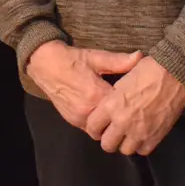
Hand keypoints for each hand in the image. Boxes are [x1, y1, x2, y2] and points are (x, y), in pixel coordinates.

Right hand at [25, 40, 143, 128]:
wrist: (44, 65)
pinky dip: (98, 125)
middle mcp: (88, 111)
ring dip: (110, 123)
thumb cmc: (72, 60)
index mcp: (97, 95)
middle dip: (122, 117)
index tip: (139, 99)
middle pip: (113, 122)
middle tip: (131, 110)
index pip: (122, 106)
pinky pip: (90, 129)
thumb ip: (119, 61)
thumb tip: (140, 56)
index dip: (132, 103)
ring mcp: (79, 119)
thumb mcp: (96, 57)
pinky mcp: (72, 121)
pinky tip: (104, 115)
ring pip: (102, 129)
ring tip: (118, 114)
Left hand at [85, 57, 184, 154]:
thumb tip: (109, 105)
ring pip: (125, 150)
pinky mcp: (155, 137)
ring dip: (125, 143)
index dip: (94, 127)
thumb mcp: (122, 78)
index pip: (92, 127)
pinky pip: (143, 151)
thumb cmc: (148, 70)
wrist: (175, 75)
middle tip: (113, 133)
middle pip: (107, 145)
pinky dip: (141, 145)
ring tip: (129, 134)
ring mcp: (139, 132)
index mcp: (110, 106)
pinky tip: (143, 135)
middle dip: (108, 139)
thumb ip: (112, 97)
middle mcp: (122, 122)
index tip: (99, 126)